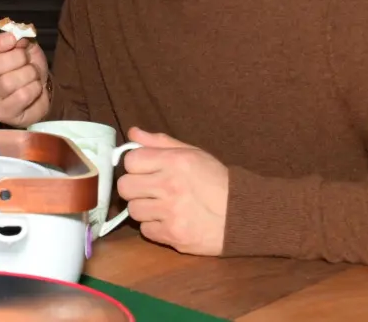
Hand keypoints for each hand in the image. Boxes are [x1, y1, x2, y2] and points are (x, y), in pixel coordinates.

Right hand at [0, 32, 49, 126]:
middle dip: (17, 58)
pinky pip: (22, 96)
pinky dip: (35, 89)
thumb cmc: (26, 67)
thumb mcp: (25, 48)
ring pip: (8, 82)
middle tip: (27, 60)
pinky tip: (35, 89)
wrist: (41, 92)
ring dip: (29, 74)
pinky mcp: (4, 114)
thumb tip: (18, 37)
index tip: (13, 39)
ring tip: (33, 76)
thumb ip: (20, 39)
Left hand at [116, 128, 228, 255]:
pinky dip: (155, 227)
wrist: (242, 216)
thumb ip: (160, 142)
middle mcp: (170, 185)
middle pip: (125, 186)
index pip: (131, 160)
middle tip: (149, 190)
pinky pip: (146, 230)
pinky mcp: (172, 235)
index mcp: (175, 161)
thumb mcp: (193, 154)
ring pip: (133, 210)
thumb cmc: (217, 182)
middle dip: (134, 188)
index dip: (135, 166)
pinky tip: (170, 221)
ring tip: (162, 206)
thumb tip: (132, 133)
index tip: (145, 171)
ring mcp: (170, 212)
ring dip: (144, 209)